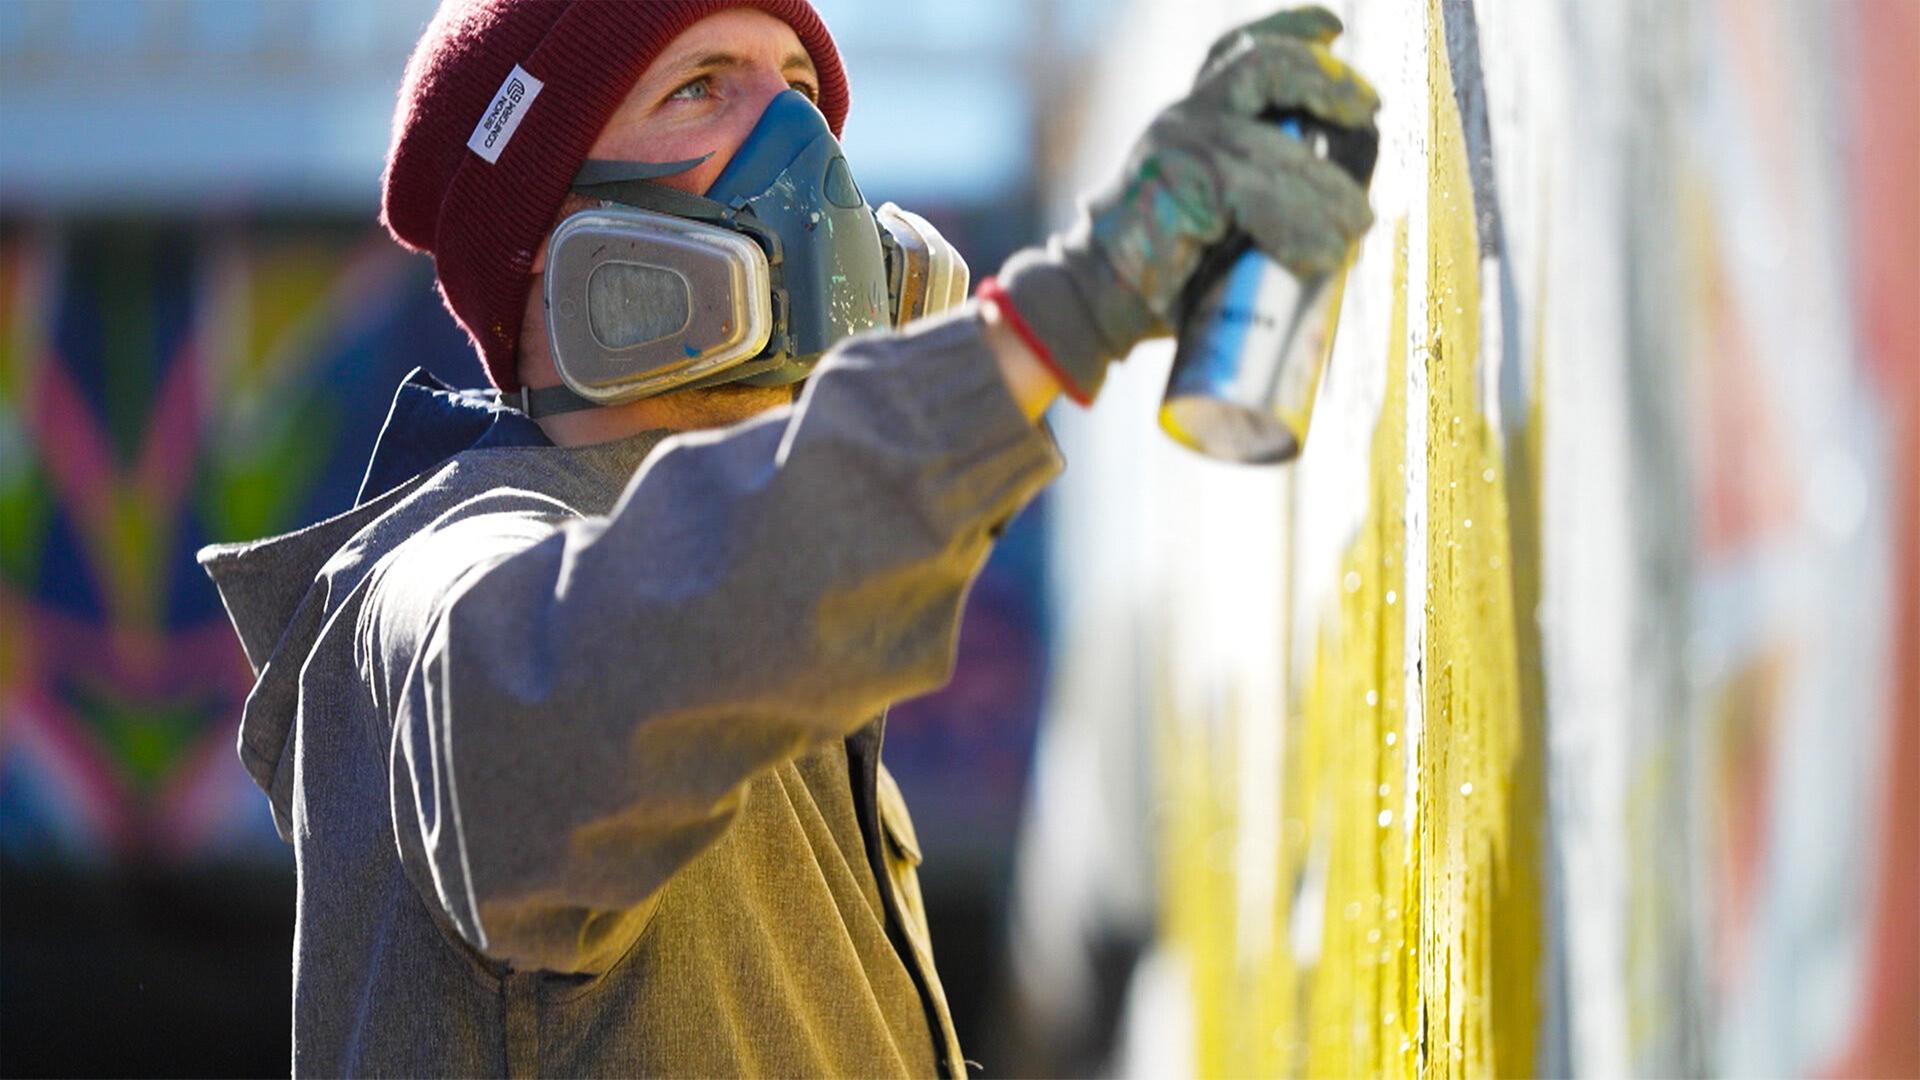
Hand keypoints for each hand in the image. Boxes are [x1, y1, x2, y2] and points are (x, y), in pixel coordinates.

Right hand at [985, 6, 1378, 404]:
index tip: (1333, 29)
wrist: (1096, 301)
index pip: (1239, 52)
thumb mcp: (1218, 215)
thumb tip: (1347, 200)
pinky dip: (1301, 225)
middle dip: (1328, 82)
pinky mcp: (1176, 185)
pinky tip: (1322, 252)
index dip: (1290, 29)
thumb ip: (1263, 190)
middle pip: (1265, 68)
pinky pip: (1256, 195)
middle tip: (1369, 114)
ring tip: (1357, 226)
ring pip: (1274, 147)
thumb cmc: (1166, 269)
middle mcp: (1181, 118)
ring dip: (1328, 189)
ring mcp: (1175, 145)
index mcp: (1190, 118)